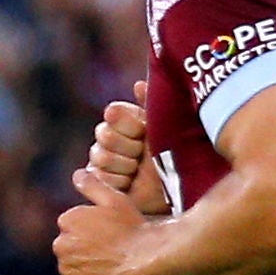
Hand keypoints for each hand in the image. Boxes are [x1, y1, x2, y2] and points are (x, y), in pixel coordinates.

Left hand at [56, 163, 152, 274]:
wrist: (147, 260)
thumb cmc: (133, 228)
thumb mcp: (115, 199)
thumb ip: (92, 185)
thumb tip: (77, 174)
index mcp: (67, 221)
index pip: (73, 226)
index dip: (93, 230)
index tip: (111, 233)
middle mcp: (61, 245)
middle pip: (71, 247)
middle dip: (86, 248)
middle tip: (113, 250)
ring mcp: (68, 270)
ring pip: (74, 267)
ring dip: (87, 266)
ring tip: (112, 265)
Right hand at [90, 83, 170, 216]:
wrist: (177, 189)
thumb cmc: (175, 156)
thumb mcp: (167, 127)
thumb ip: (152, 105)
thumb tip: (138, 85)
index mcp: (125, 119)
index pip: (113, 113)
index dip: (130, 125)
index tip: (145, 133)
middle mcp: (110, 136)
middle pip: (104, 134)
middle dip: (128, 146)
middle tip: (142, 154)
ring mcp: (103, 158)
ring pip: (100, 156)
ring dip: (124, 165)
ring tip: (137, 169)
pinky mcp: (101, 181)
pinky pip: (99, 176)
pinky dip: (118, 180)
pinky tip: (130, 182)